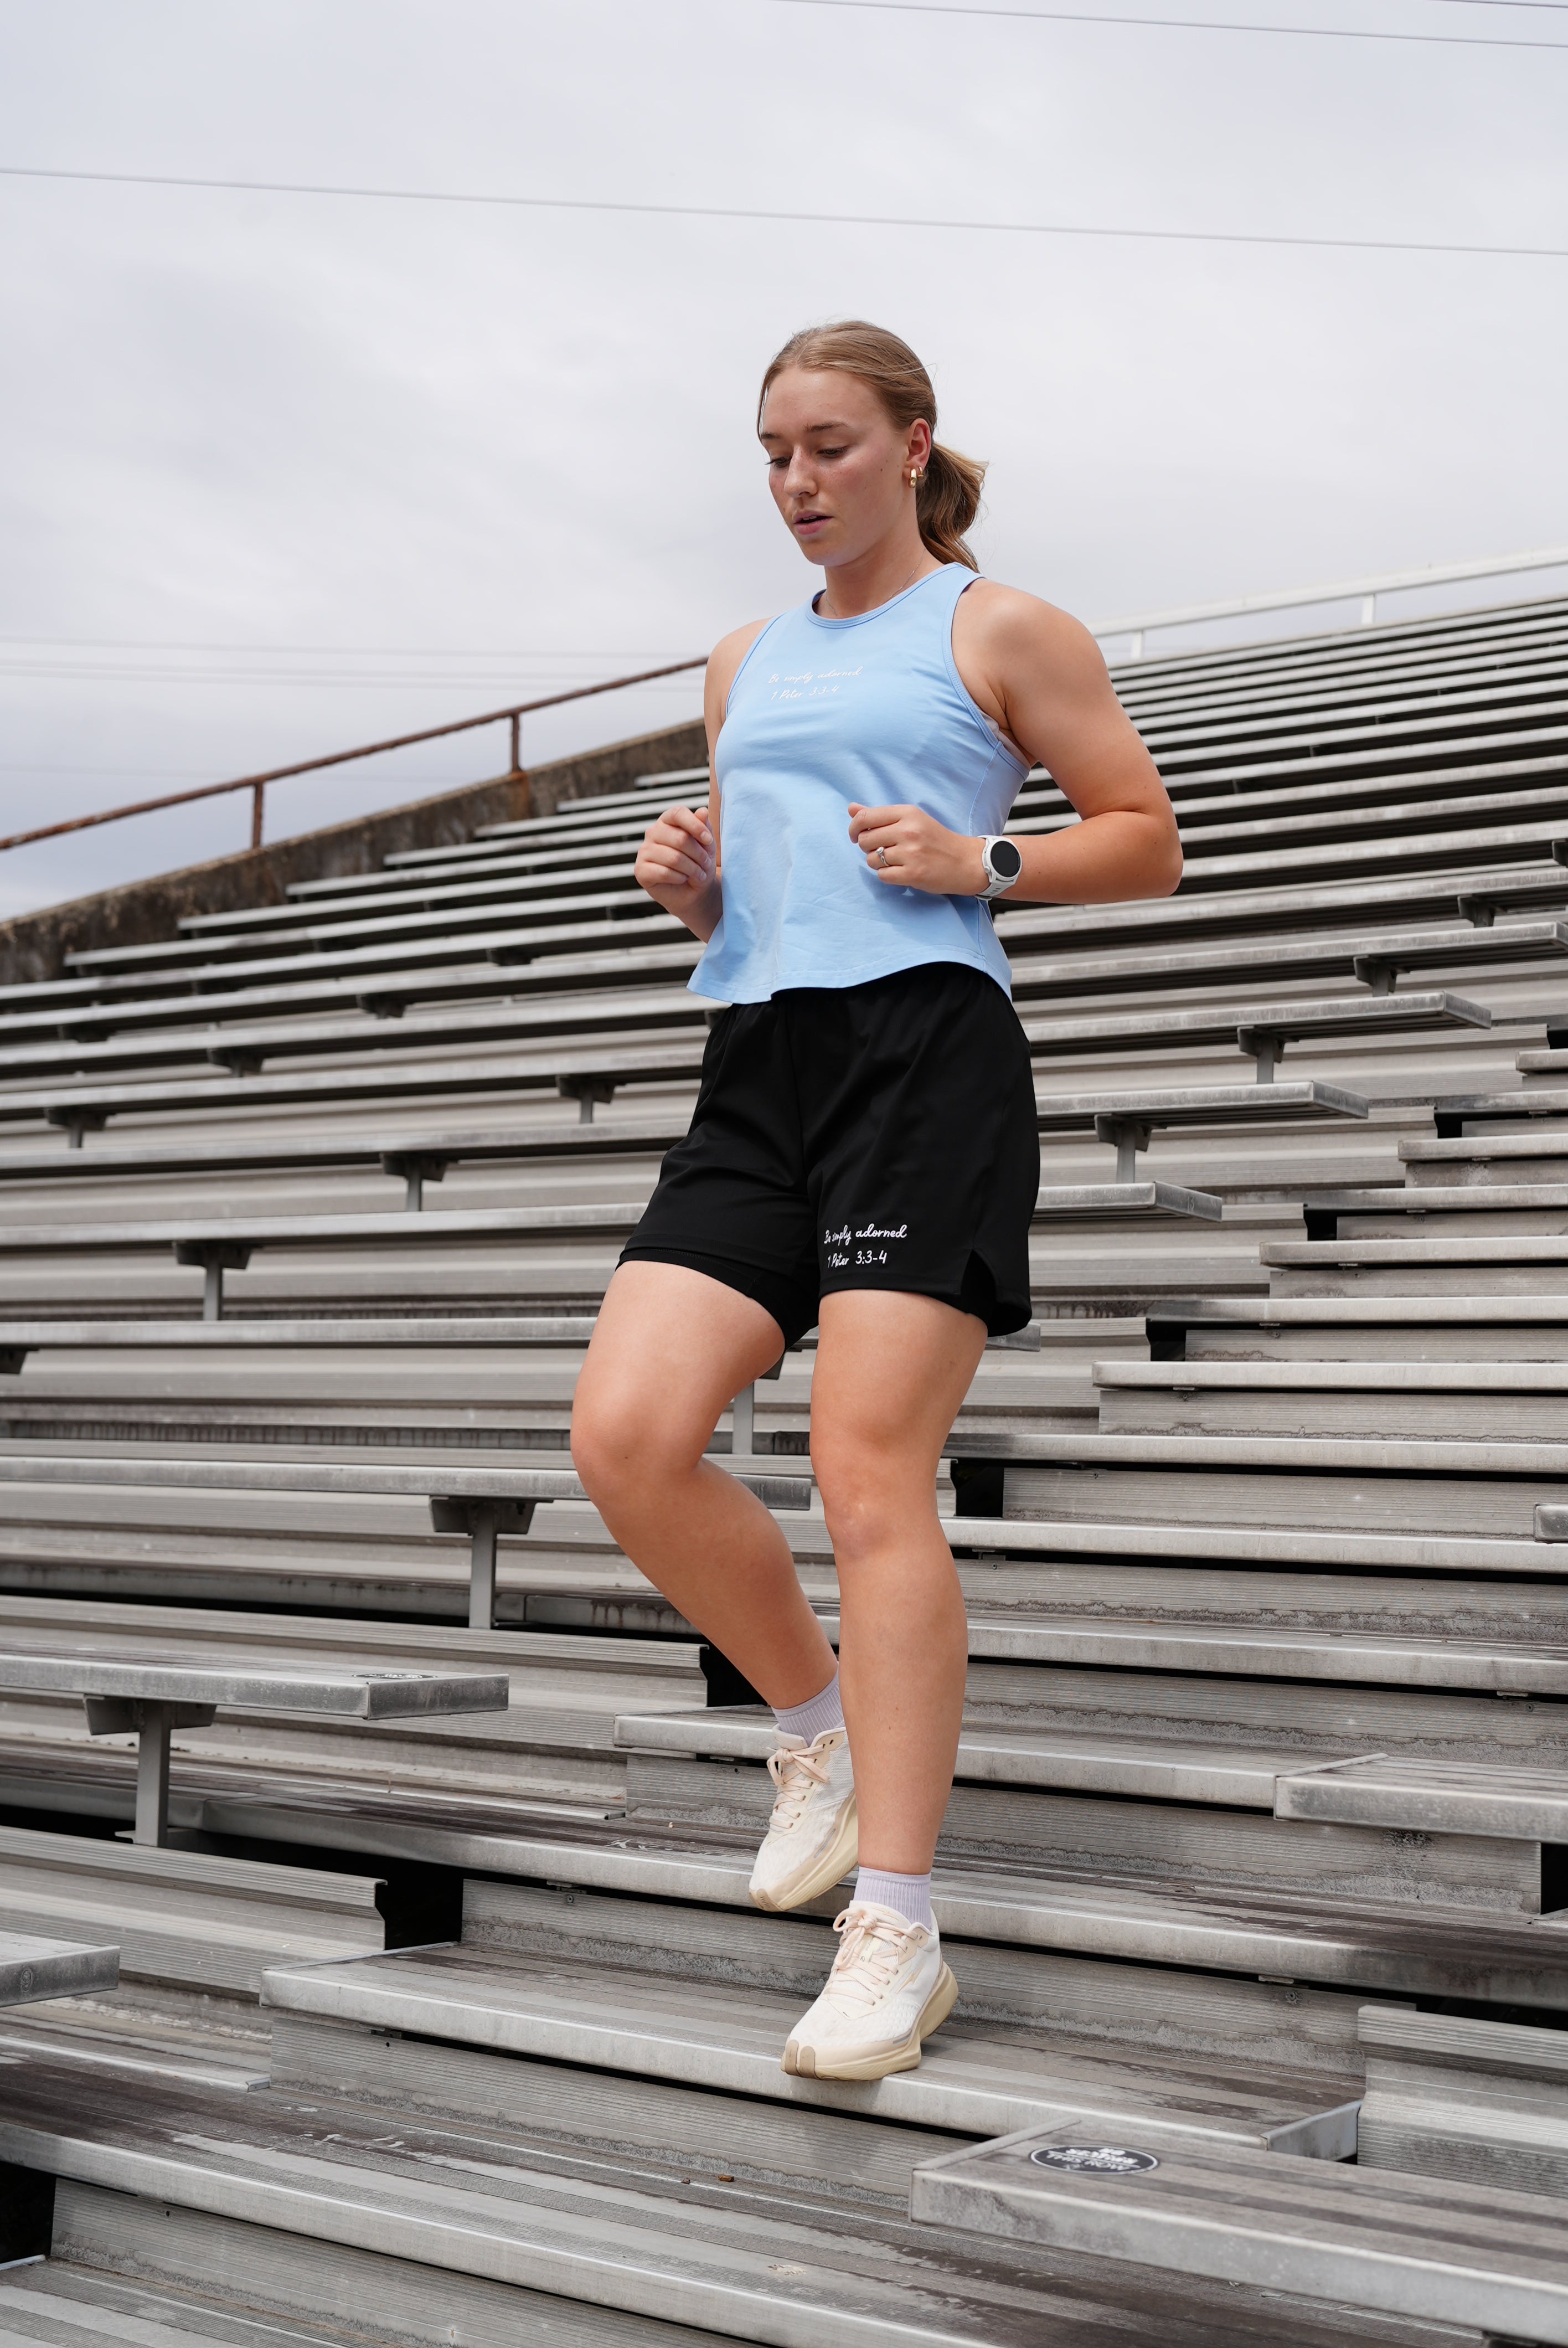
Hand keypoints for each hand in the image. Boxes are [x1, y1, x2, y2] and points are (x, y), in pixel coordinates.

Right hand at [635, 803, 716, 905]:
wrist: (693, 890)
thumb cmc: (699, 863)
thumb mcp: (707, 844)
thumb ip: (704, 827)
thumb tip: (702, 811)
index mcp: (667, 820)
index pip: (678, 813)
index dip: (695, 826)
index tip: (709, 840)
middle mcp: (653, 832)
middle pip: (680, 838)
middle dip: (698, 854)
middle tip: (706, 864)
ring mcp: (644, 851)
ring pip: (674, 858)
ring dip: (692, 869)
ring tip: (699, 874)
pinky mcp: (640, 870)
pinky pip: (664, 872)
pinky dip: (679, 878)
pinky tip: (683, 879)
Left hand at [847, 803, 987, 895]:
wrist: (965, 861)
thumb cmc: (935, 839)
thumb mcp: (911, 819)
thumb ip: (880, 815)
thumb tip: (851, 808)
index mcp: (907, 813)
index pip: (865, 817)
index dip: (854, 828)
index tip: (855, 835)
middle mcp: (908, 831)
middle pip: (865, 840)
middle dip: (867, 847)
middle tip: (881, 849)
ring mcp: (911, 853)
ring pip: (871, 859)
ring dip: (877, 862)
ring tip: (894, 861)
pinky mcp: (913, 874)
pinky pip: (882, 875)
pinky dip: (887, 875)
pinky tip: (899, 871)